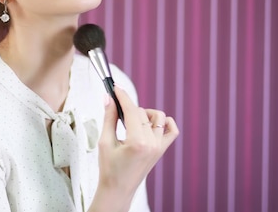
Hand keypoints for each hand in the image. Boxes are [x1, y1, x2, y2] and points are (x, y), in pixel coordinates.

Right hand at [89, 86, 178, 211]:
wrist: (118, 190)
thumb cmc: (109, 170)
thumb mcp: (105, 142)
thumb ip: (109, 118)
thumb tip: (109, 99)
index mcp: (137, 142)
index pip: (131, 110)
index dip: (123, 96)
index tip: (116, 88)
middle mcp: (151, 144)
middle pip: (142, 112)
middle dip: (128, 107)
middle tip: (116, 109)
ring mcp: (159, 147)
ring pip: (158, 117)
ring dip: (145, 114)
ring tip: (132, 121)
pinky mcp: (161, 150)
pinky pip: (172, 130)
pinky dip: (165, 123)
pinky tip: (151, 123)